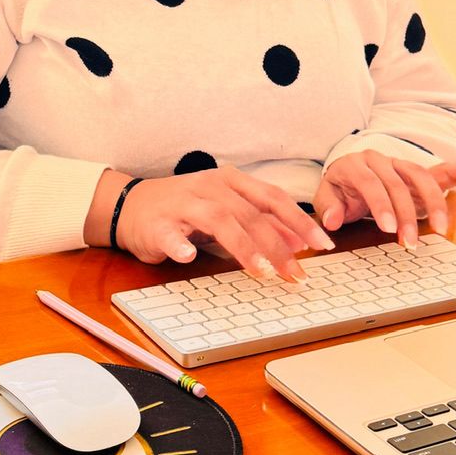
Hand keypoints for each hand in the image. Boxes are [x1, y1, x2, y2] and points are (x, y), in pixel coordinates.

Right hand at [114, 167, 335, 282]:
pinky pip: (170, 234)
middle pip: (252, 214)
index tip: (324, 244)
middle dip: (279, 245)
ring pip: (220, 220)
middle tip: (298, 273)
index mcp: (231, 181)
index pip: (273, 198)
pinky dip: (180, 245)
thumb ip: (260, 222)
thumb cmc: (185, 209)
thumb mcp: (227, 210)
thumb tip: (299, 239)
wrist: (131, 205)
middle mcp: (211, 187)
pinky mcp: (158, 223)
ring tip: (262, 271)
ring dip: (243, 246)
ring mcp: (184, 203)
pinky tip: (189, 256)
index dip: (300, 221)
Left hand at [314, 152, 455, 247]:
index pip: (372, 185)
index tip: (390, 228)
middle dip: (408, 215)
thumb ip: (329, 208)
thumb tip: (331, 222)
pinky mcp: (418, 171)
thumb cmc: (340, 188)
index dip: (382, 205)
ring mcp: (402, 164)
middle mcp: (382, 160)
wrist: (348, 172)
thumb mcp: (328, 196)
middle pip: (399, 185)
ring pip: (422, 178)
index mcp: (358, 165)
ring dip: (435, 203)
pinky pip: (443, 168)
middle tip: (412, 242)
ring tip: (443, 229)